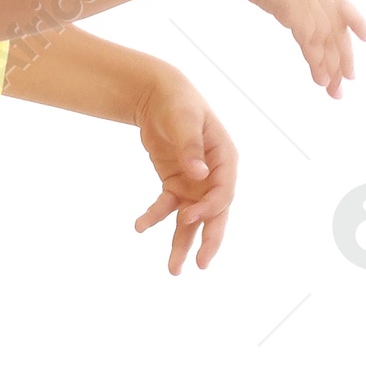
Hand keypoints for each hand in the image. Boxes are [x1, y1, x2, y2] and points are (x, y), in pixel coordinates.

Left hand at [132, 67, 237, 274]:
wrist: (156, 94)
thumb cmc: (176, 101)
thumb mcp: (183, 118)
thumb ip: (190, 146)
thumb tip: (200, 175)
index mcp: (225, 158)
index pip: (224, 192)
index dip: (209, 208)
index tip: (188, 217)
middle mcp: (214, 175)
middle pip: (215, 213)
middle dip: (208, 240)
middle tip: (202, 265)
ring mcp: (195, 182)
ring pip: (192, 219)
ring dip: (182, 243)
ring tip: (174, 271)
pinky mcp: (176, 184)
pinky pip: (167, 207)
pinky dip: (154, 217)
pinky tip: (139, 226)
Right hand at [210, 0, 365, 94]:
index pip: (342, 2)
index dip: (356, 20)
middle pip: (338, 29)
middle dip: (344, 57)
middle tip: (348, 80)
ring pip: (328, 41)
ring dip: (332, 68)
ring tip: (335, 91)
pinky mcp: (295, 11)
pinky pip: (311, 44)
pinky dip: (317, 64)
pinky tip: (320, 80)